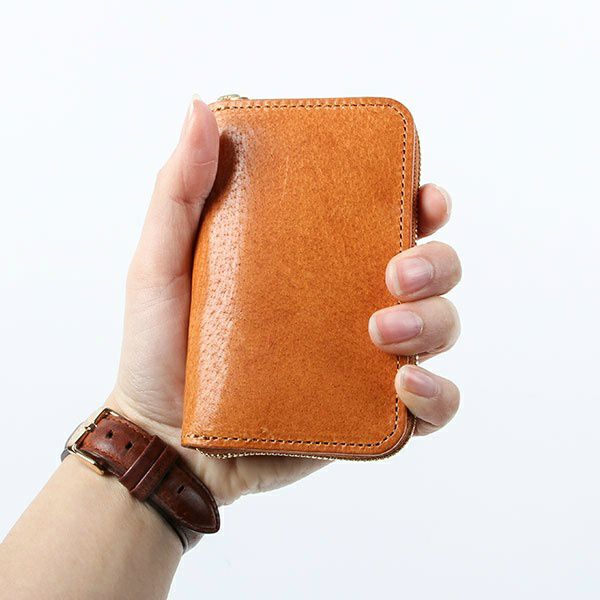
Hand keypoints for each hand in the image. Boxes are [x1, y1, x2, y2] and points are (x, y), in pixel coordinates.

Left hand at [109, 98, 461, 504]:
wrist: (167, 437)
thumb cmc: (162, 347)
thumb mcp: (161, 260)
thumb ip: (179, 188)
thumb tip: (200, 107)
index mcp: (315, 260)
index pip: (388, 219)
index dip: (420, 202)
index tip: (421, 198)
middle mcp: (348, 302)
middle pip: (432, 270)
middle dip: (436, 262)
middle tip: (395, 273)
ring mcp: (363, 357)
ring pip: (440, 328)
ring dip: (434, 322)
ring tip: (381, 331)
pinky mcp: (368, 409)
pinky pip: (432, 404)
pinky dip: (437, 395)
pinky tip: (405, 384)